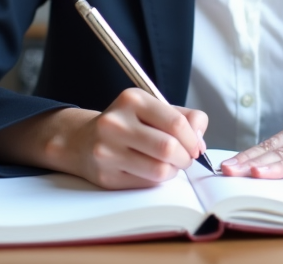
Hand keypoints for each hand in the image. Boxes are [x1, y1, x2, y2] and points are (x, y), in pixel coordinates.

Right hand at [0, 88, 207, 189]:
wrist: (81, 140)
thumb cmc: (126, 124)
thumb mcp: (152, 109)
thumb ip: (183, 116)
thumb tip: (200, 138)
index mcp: (131, 100)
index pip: (175, 122)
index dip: (192, 138)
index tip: (196, 145)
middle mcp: (115, 123)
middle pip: (168, 148)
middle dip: (186, 157)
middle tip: (186, 158)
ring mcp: (107, 151)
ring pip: (159, 170)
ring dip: (173, 171)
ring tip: (170, 164)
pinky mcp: (106, 176)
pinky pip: (146, 183)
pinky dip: (158, 180)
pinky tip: (152, 170)